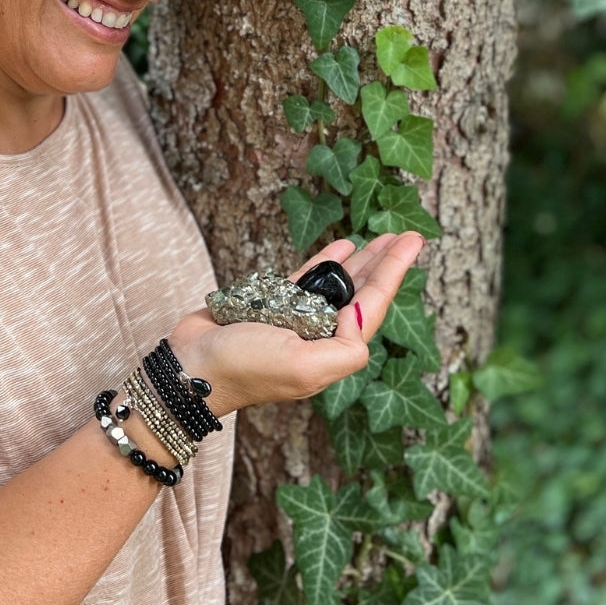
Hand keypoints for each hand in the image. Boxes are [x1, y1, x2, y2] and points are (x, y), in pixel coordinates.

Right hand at [169, 231, 425, 416]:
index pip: (371, 307)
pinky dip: (322, 262)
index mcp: (331, 352)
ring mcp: (293, 319)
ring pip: (335, 284)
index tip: (413, 244)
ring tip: (379, 238)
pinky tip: (340, 246)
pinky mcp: (268, 304)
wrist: (192, 367)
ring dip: (359, 261)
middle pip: (361, 293)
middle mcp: (317, 335)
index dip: (394, 273)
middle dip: (384, 264)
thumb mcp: (303, 367)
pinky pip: (304, 279)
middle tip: (407, 236)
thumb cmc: (244, 368)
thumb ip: (344, 349)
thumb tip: (361, 316)